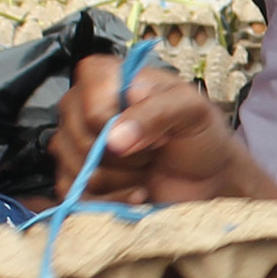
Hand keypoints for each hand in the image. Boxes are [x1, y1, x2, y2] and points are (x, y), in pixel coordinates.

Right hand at [51, 56, 272, 204]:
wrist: (204, 177)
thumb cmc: (197, 135)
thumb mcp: (191, 110)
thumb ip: (156, 111)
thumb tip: (114, 137)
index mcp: (104, 77)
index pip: (92, 106)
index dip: (124, 125)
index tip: (156, 130)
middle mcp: (80, 107)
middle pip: (84, 142)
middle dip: (128, 156)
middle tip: (153, 151)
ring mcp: (73, 146)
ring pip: (83, 172)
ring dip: (123, 179)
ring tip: (145, 168)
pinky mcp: (75, 181)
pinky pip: (80, 197)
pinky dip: (115, 200)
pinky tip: (136, 190)